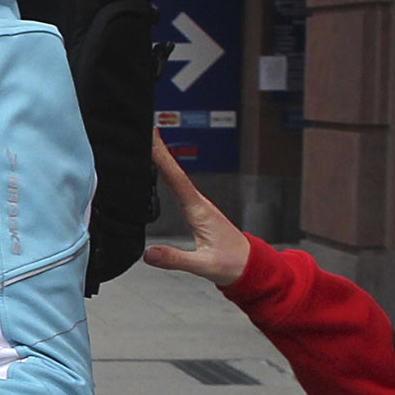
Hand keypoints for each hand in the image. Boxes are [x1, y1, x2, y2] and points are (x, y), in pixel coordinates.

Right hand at [141, 131, 249, 286]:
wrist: (250, 266)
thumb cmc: (232, 263)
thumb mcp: (203, 265)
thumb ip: (175, 259)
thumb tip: (149, 254)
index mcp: (199, 212)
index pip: (176, 178)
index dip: (163, 157)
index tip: (152, 136)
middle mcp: (199, 204)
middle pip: (174, 171)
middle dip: (159, 149)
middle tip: (145, 128)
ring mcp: (198, 206)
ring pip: (177, 177)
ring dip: (163, 159)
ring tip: (149, 143)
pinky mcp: (197, 211)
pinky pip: (179, 187)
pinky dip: (168, 173)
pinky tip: (162, 169)